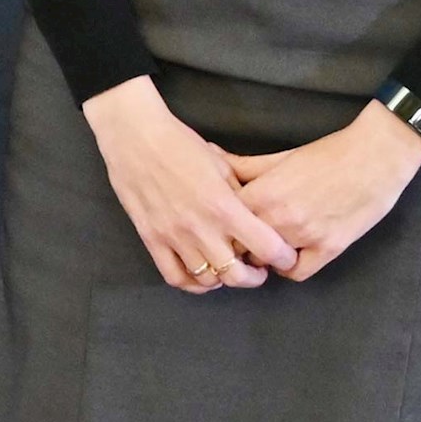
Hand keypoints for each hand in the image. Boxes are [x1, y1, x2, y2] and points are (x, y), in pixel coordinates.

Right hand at [79, 75, 299, 293]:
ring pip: (207, 280)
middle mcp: (201, 228)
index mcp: (224, 207)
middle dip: (254, 277)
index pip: (267, 247)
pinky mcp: (151, 239)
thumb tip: (254, 218)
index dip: (283, 258)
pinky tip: (201, 274)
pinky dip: (192, 284)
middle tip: (258, 269)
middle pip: (237, 275)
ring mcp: (173, 237)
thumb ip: (240, 196)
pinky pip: (174, 276)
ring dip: (223, 279)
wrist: (134, 137)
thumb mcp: (222, 165)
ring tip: (228, 269)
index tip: (285, 256)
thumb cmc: (180, 144)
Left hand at [228, 104, 420, 283]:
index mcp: (261, 194)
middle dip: (239, 245)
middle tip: (244, 240)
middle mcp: (278, 218)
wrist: (376, 156)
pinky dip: (291, 268)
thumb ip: (242, 165)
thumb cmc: (328, 153)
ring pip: (267, 262)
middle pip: (240, 247)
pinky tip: (293, 255)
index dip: (221, 227)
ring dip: (265, 257)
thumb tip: (210, 154)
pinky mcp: (330, 248)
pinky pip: (297, 273)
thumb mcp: (279, 158)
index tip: (225, 226)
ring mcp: (305, 236)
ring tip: (270, 246)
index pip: (222, 224)